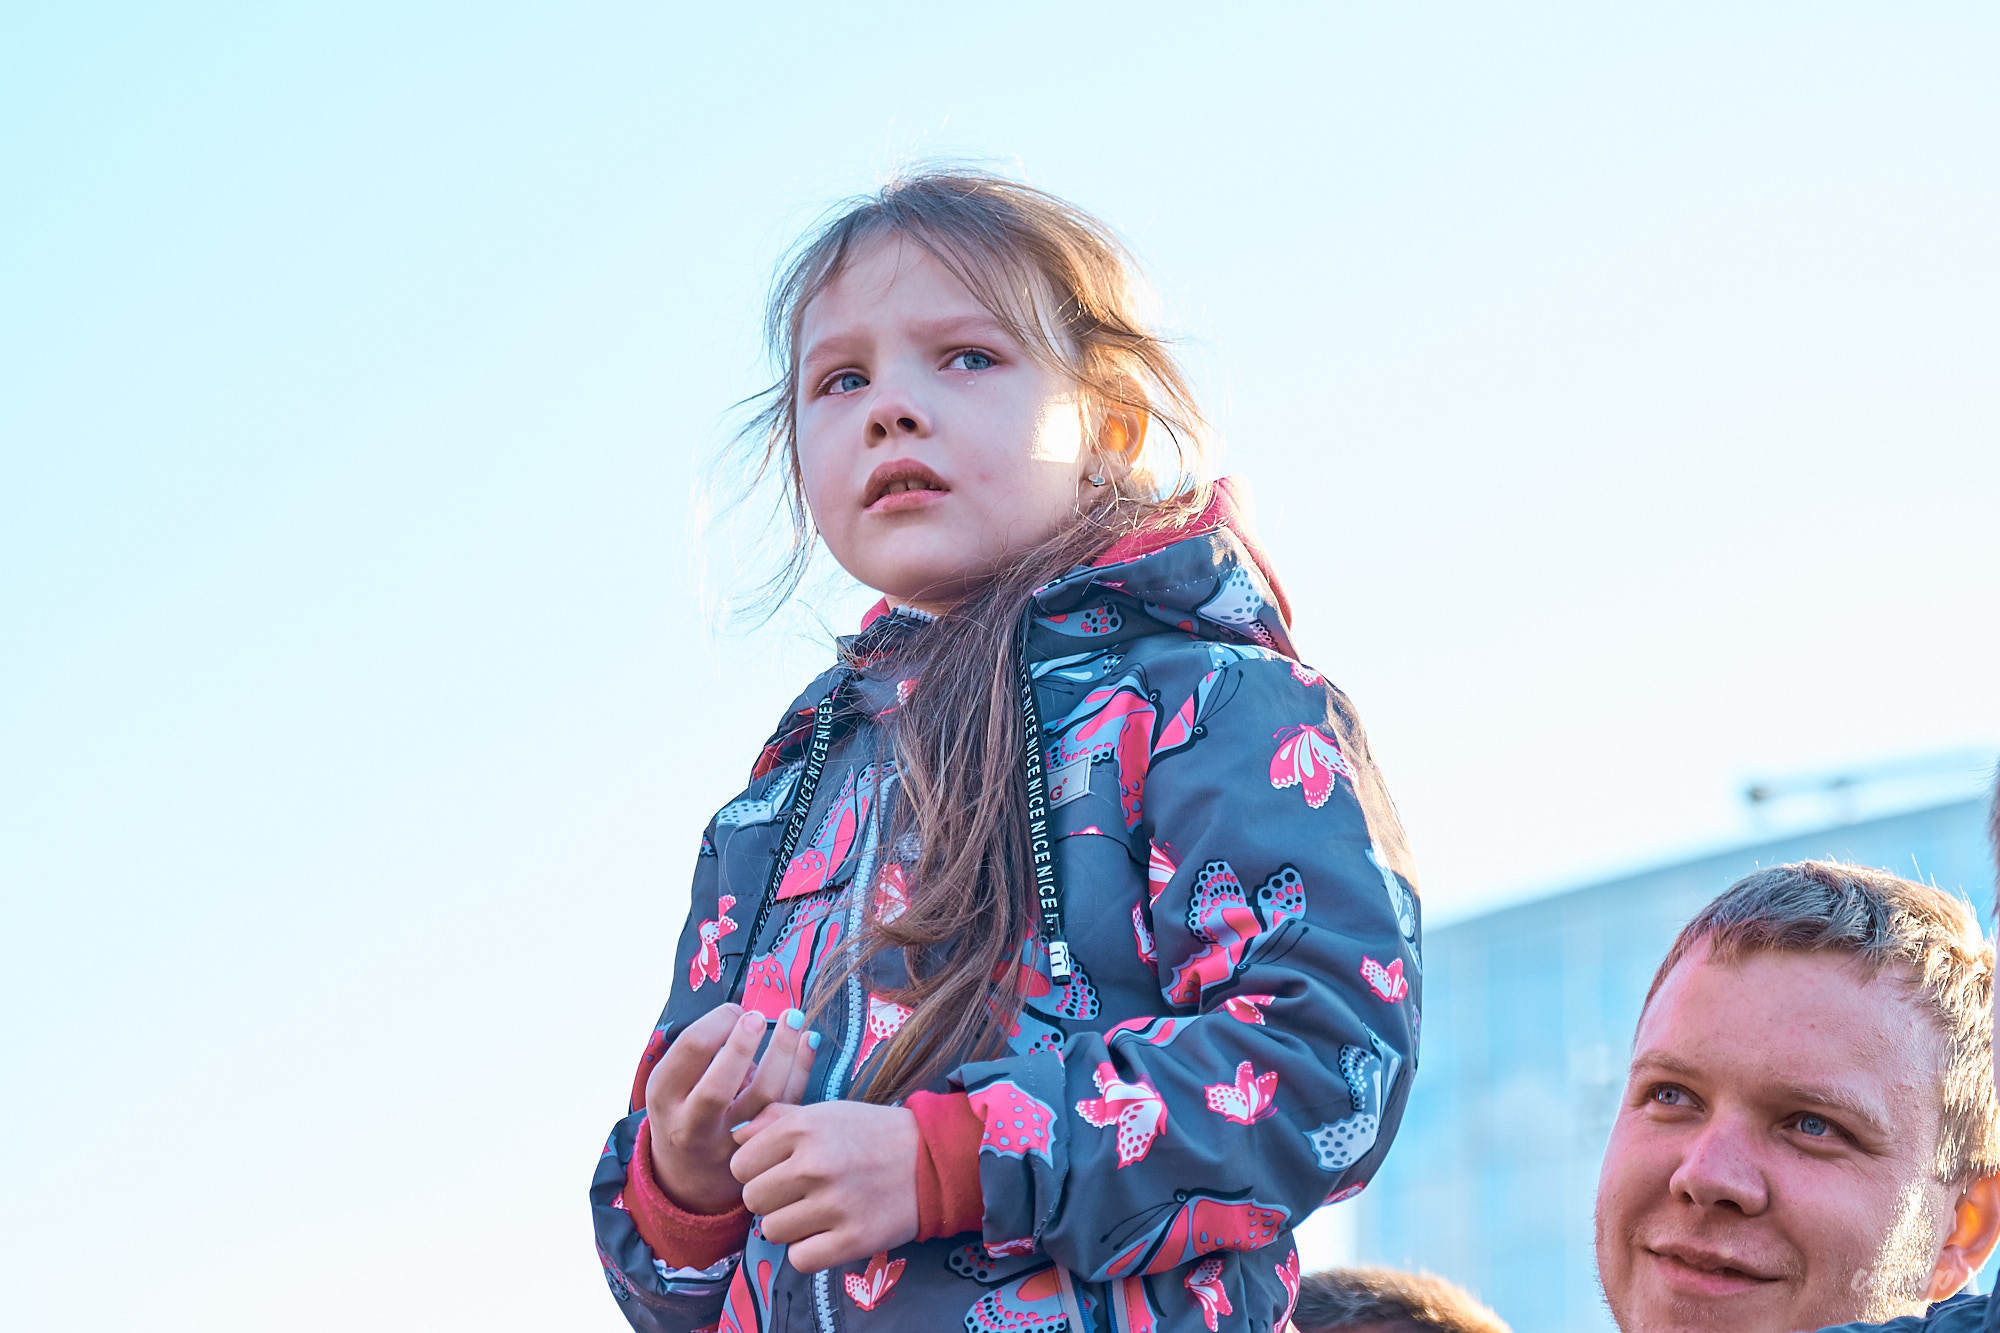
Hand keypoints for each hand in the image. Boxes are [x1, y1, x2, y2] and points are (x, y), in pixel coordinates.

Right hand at [645, 1004, 818, 1214]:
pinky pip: (788, 1104)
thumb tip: (747, 1015)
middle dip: (742, 1046)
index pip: (692, 1050)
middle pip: (719, 1086)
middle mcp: (693, 1123)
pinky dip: (802, 1069)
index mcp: (665, 1095)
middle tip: (758, 1017)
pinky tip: (809, 1041)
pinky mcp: (763, 1145)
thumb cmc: (684, 1106)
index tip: (736, 1010)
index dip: (718, 1022)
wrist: (689, 1173)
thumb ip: (702, 1052)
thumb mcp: (673, 1081)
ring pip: (764, 1097)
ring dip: (783, 1052)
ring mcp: (730, 1140)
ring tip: (794, 1017)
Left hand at [729, 1101, 919, 1272]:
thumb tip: (736, 1137)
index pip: (741, 1165)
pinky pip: (800, 1259)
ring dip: (790, 1226)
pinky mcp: (852, 1240)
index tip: (780, 1171)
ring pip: (772, 1231)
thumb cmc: (872, 1134)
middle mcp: (813, 1165)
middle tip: (799, 1194)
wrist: (933, 1159)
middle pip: (752, 1200)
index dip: (756, 1170)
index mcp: (802, 1128)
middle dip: (771, 1199)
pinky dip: (810, 1251)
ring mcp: (833, 1204)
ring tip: (818, 1212)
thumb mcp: (826, 1112)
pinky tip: (828, 1234)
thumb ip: (777, 1119)